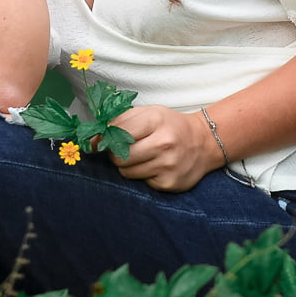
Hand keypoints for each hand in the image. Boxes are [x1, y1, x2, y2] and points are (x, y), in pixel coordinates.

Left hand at [106, 105, 221, 192]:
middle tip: (122, 150)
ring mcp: (168, 165)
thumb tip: (91, 139)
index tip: (100, 141)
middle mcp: (163, 143)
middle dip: (114, 154)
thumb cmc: (169, 125)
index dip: (104, 138)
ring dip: (127, 166)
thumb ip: (118, 121)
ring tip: (141, 157)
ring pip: (127, 172)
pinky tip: (154, 166)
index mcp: (155, 120)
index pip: (116, 132)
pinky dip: (143, 175)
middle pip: (119, 156)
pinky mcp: (169, 183)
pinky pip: (142, 182)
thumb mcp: (147, 113)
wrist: (203, 142)